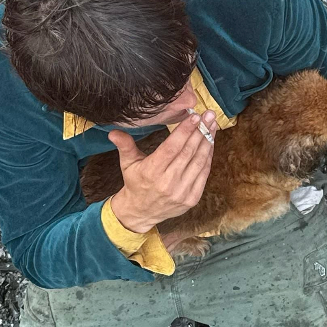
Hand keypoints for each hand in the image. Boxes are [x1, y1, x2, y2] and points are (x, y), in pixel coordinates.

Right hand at [107, 112, 216, 233]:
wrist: (140, 212)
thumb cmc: (135, 183)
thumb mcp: (127, 163)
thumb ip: (125, 145)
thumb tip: (113, 131)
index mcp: (151, 171)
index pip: (171, 147)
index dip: (184, 131)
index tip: (195, 116)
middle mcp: (167, 183)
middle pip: (188, 152)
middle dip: (201, 131)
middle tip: (209, 114)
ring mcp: (181, 192)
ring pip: (198, 162)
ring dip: (208, 141)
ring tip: (212, 124)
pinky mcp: (191, 199)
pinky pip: (203, 174)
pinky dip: (208, 157)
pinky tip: (210, 143)